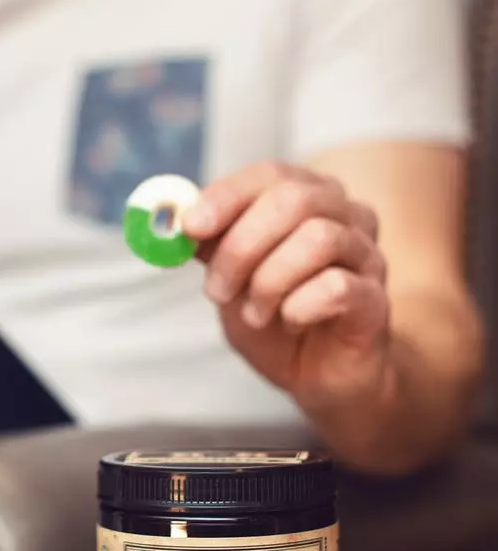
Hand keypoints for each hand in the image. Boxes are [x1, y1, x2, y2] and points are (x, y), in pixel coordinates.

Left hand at [184, 161, 390, 408]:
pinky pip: (338, 286)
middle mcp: (345, 216)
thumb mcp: (230, 279)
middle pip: (294, 200)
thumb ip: (209, 246)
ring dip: (269, 280)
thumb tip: (176, 221)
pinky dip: (300, 305)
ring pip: (319, 238)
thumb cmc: (276, 318)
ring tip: (255, 312)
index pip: (271, 175)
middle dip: (242, 246)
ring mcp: (366, 255)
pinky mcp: (375, 299)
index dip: (227, 196)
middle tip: (217, 288)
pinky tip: (290, 321)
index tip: (191, 227)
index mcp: (309, 198)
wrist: (319, 375)